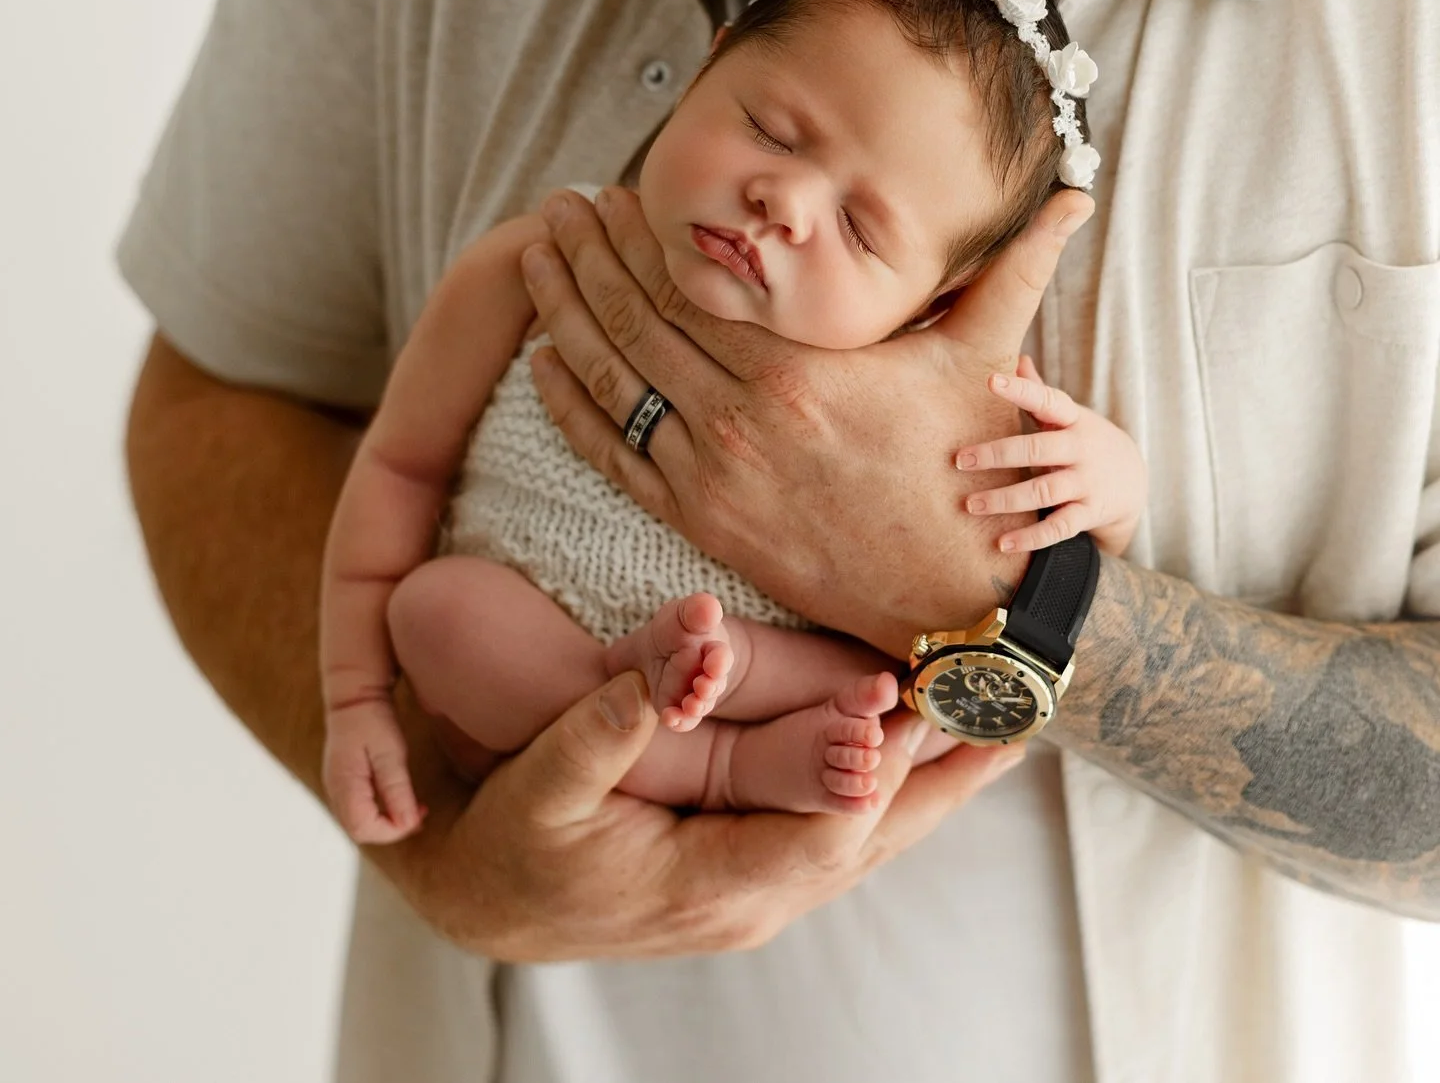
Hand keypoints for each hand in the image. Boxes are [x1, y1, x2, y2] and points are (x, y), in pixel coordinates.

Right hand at [323, 697, 426, 844]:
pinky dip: (380, 814)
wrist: (354, 694)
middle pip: (359, 831)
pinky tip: (399, 802)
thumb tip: (408, 823)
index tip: (419, 817)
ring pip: (358, 823)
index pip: (364, 829)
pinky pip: (359, 810)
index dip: (393, 831)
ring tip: (416, 811)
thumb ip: (397, 789)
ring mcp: (336, 787)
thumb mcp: (390, 751)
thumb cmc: (372, 719)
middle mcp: (335, 791)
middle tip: (421, 816)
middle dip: (392, 830)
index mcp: (344, 784)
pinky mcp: (343, 782)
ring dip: (387, 823)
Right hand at [375, 670, 1028, 960]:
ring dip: (939, 784)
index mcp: (711, 880)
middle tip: (1022, 713)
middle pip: (877, 836)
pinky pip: (846, 829)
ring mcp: (760, 888)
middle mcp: (753, 895)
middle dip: (949, 776)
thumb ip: (607, 723)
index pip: (830, 826)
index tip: (934, 701)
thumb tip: (675, 654)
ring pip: (873, 837)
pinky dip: (899, 789)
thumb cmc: (514, 841)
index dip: (885, 765)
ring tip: (1008, 729)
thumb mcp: (542, 781)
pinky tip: (930, 756)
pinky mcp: (756, 868)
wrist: (490, 899)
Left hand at [520, 186, 1093, 655]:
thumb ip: (1020, 265)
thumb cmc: (975, 466)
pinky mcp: (702, 523)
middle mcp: (739, 420)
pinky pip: (614, 456)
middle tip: (551, 208)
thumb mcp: (991, 357)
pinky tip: (542, 363)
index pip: (693, 283)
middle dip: (585, 257)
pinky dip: (570, 406)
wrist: (966, 593)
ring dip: (562, 314)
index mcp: (798, 370)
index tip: (612, 191)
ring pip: (612, 381)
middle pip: (636, 320)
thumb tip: (1080, 195)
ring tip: (531, 259)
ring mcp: (711, 477)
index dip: (642, 234)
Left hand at [958, 356, 1145, 556]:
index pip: (1046, 399)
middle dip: (996, 455)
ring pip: (1042, 491)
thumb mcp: (1068, 415)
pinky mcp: (1090, 513)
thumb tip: (1016, 358)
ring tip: (970, 505)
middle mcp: (1080, 449)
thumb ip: (1039, 391)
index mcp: (1072, 420)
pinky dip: (1031, 538)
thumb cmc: (1085, 441)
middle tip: (959, 461)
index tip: (989, 381)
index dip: (1020, 390)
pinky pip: (1059, 527)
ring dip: (1004, 500)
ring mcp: (1087, 483)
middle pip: (1036, 449)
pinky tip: (1002, 543)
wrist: (1134, 480)